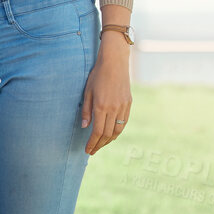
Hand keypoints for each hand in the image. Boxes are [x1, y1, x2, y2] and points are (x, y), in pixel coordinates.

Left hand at [81, 34, 131, 153]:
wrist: (115, 62)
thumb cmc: (97, 75)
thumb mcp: (87, 92)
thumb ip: (86, 110)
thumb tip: (85, 127)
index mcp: (101, 107)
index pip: (97, 132)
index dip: (92, 143)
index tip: (87, 150)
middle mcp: (113, 109)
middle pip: (107, 134)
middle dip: (99, 145)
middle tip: (92, 151)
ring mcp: (123, 106)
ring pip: (117, 130)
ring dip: (109, 140)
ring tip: (101, 144)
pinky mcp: (128, 103)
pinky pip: (123, 122)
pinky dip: (117, 131)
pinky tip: (112, 134)